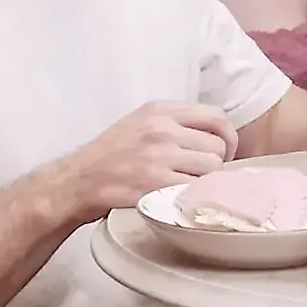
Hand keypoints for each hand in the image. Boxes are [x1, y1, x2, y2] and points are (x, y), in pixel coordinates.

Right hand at [56, 101, 237, 219]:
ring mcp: (159, 156)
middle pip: (217, 146)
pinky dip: (193, 196)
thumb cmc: (111, 154)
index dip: (228, 137)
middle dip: (216, 163)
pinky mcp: (155, 183)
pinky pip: (195, 189)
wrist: (78, 180)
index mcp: (161, 110)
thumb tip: (215, 136)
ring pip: (211, 169)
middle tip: (203, 175)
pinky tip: (181, 196)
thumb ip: (175, 123)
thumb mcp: (141, 123)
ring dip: (206, 182)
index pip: (215, 116)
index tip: (224, 152)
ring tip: (189, 186)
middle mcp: (162, 129)